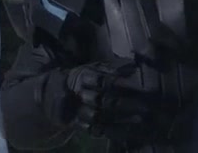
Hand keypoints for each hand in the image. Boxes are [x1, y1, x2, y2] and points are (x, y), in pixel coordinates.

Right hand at [41, 58, 156, 142]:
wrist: (53, 92)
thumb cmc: (81, 78)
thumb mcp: (93, 68)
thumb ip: (112, 67)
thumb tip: (133, 65)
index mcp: (82, 75)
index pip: (101, 80)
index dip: (117, 83)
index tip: (134, 86)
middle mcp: (79, 93)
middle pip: (101, 99)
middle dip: (123, 103)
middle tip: (144, 106)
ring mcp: (77, 109)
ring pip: (97, 115)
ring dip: (118, 118)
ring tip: (139, 119)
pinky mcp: (77, 124)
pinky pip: (94, 129)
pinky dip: (110, 131)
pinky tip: (127, 131)